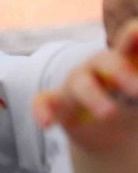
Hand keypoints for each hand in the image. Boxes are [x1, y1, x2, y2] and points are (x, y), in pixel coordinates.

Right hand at [35, 20, 137, 152]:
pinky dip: (44, 110)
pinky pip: (46, 103)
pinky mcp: (60, 105)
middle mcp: (101, 67)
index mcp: (129, 60)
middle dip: (121, 72)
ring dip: (94, 97)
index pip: (132, 38)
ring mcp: (78, 84)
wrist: (112, 134)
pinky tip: (46, 123)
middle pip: (107, 60)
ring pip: (79, 83)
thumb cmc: (137, 103)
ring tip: (109, 114)